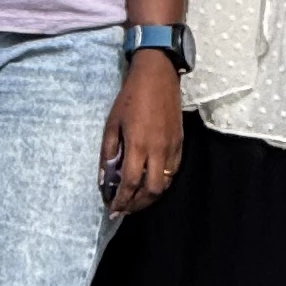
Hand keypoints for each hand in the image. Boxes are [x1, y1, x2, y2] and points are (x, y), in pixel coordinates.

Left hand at [99, 56, 184, 214]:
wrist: (158, 76)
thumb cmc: (131, 97)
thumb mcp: (112, 123)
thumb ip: (108, 153)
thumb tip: (104, 178)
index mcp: (138, 145)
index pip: (131, 184)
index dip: (121, 200)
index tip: (112, 209)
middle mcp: (158, 151)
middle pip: (151, 191)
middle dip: (137, 205)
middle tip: (124, 209)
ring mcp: (172, 148)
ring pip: (165, 185)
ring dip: (150, 197)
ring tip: (136, 200)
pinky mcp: (180, 144)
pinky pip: (173, 172)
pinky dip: (162, 183)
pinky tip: (151, 183)